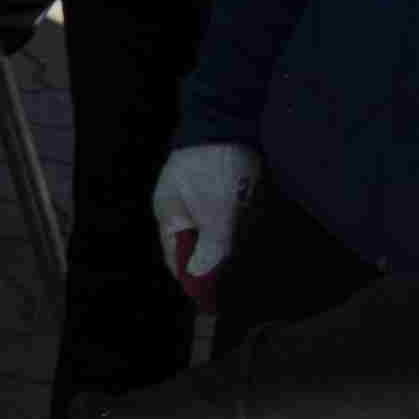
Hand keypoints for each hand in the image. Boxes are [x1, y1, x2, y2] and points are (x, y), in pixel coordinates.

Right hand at [152, 144, 256, 301]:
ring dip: (225, 247)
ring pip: (208, 233)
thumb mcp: (217, 213)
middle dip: (212, 264)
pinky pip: (221, 217)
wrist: (226, 118)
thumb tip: (198, 276)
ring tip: (247, 265)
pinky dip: (232, 229)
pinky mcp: (213, 186)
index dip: (193, 280)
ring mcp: (194, 195)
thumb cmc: (216, 169)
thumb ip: (210, 248)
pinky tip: (249, 236)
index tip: (213, 300)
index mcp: (169, 216)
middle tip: (236, 284)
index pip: (176, 259)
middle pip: (193, 247)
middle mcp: (178, 208)